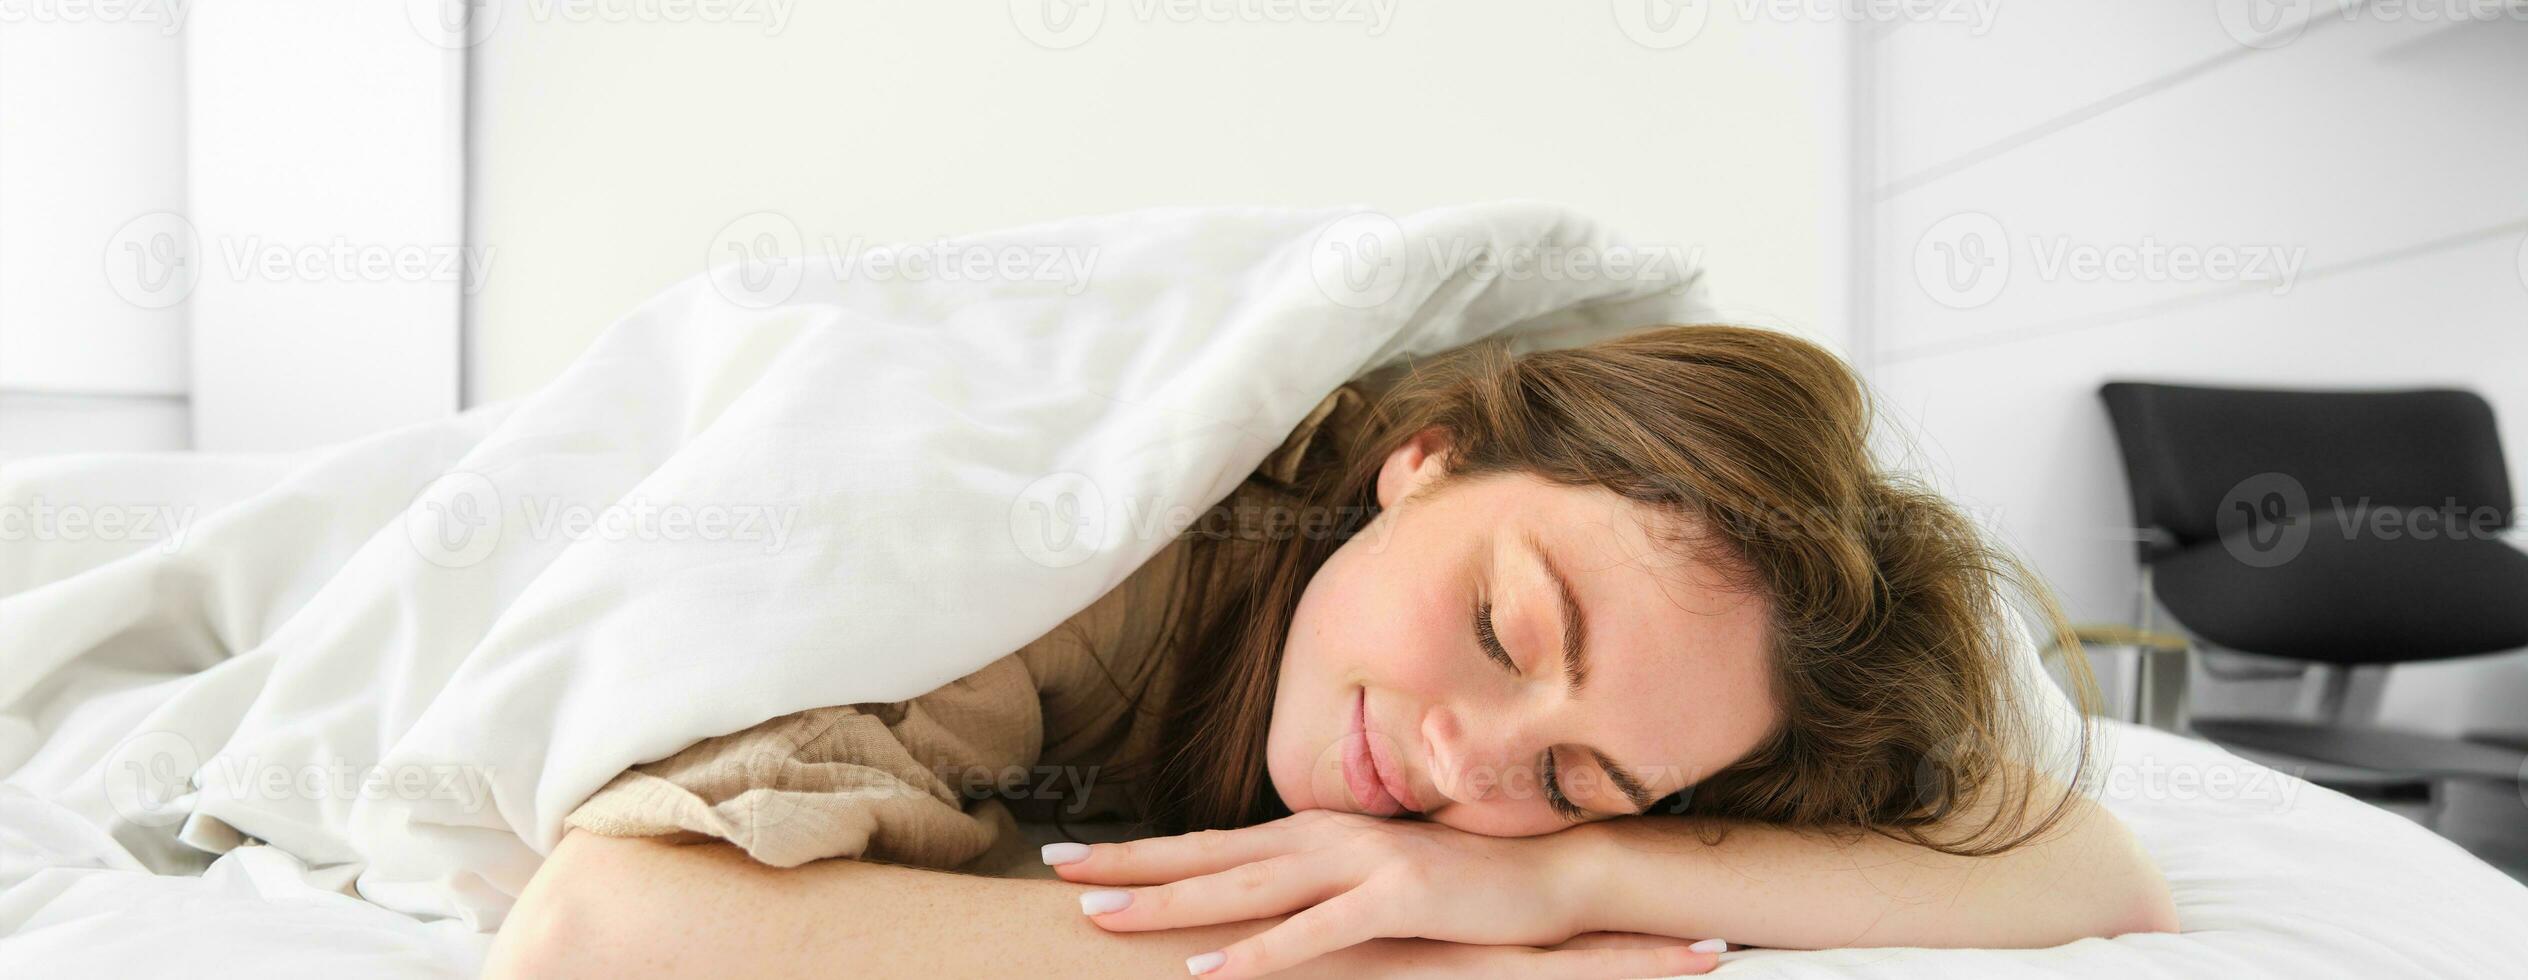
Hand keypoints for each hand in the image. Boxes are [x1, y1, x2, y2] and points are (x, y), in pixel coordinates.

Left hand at [1046, 810, 1728, 978]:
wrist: (1551, 876)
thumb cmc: (1456, 887)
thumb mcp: (1370, 880)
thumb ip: (1313, 883)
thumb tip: (1254, 899)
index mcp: (1313, 833)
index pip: (1207, 842)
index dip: (1137, 851)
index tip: (1069, 856)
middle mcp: (1325, 837)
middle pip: (1208, 855)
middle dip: (1128, 866)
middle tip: (1056, 871)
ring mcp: (1359, 864)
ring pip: (1245, 888)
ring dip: (1172, 906)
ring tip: (1105, 920)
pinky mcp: (1395, 900)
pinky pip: (1313, 934)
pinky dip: (1258, 954)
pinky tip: (1210, 972)